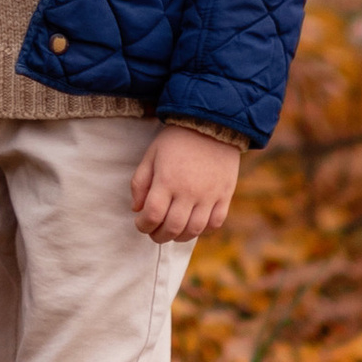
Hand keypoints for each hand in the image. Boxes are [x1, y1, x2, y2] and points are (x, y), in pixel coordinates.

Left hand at [131, 123, 240, 242]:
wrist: (212, 125)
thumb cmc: (176, 140)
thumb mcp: (151, 155)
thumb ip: (140, 182)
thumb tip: (137, 209)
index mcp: (167, 180)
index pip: (152, 215)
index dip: (143, 225)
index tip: (140, 223)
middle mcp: (189, 191)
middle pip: (172, 227)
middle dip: (158, 236)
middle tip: (154, 232)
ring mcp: (209, 195)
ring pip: (193, 230)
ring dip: (179, 237)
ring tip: (172, 232)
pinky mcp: (225, 195)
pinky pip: (214, 223)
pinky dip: (202, 230)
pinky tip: (193, 225)